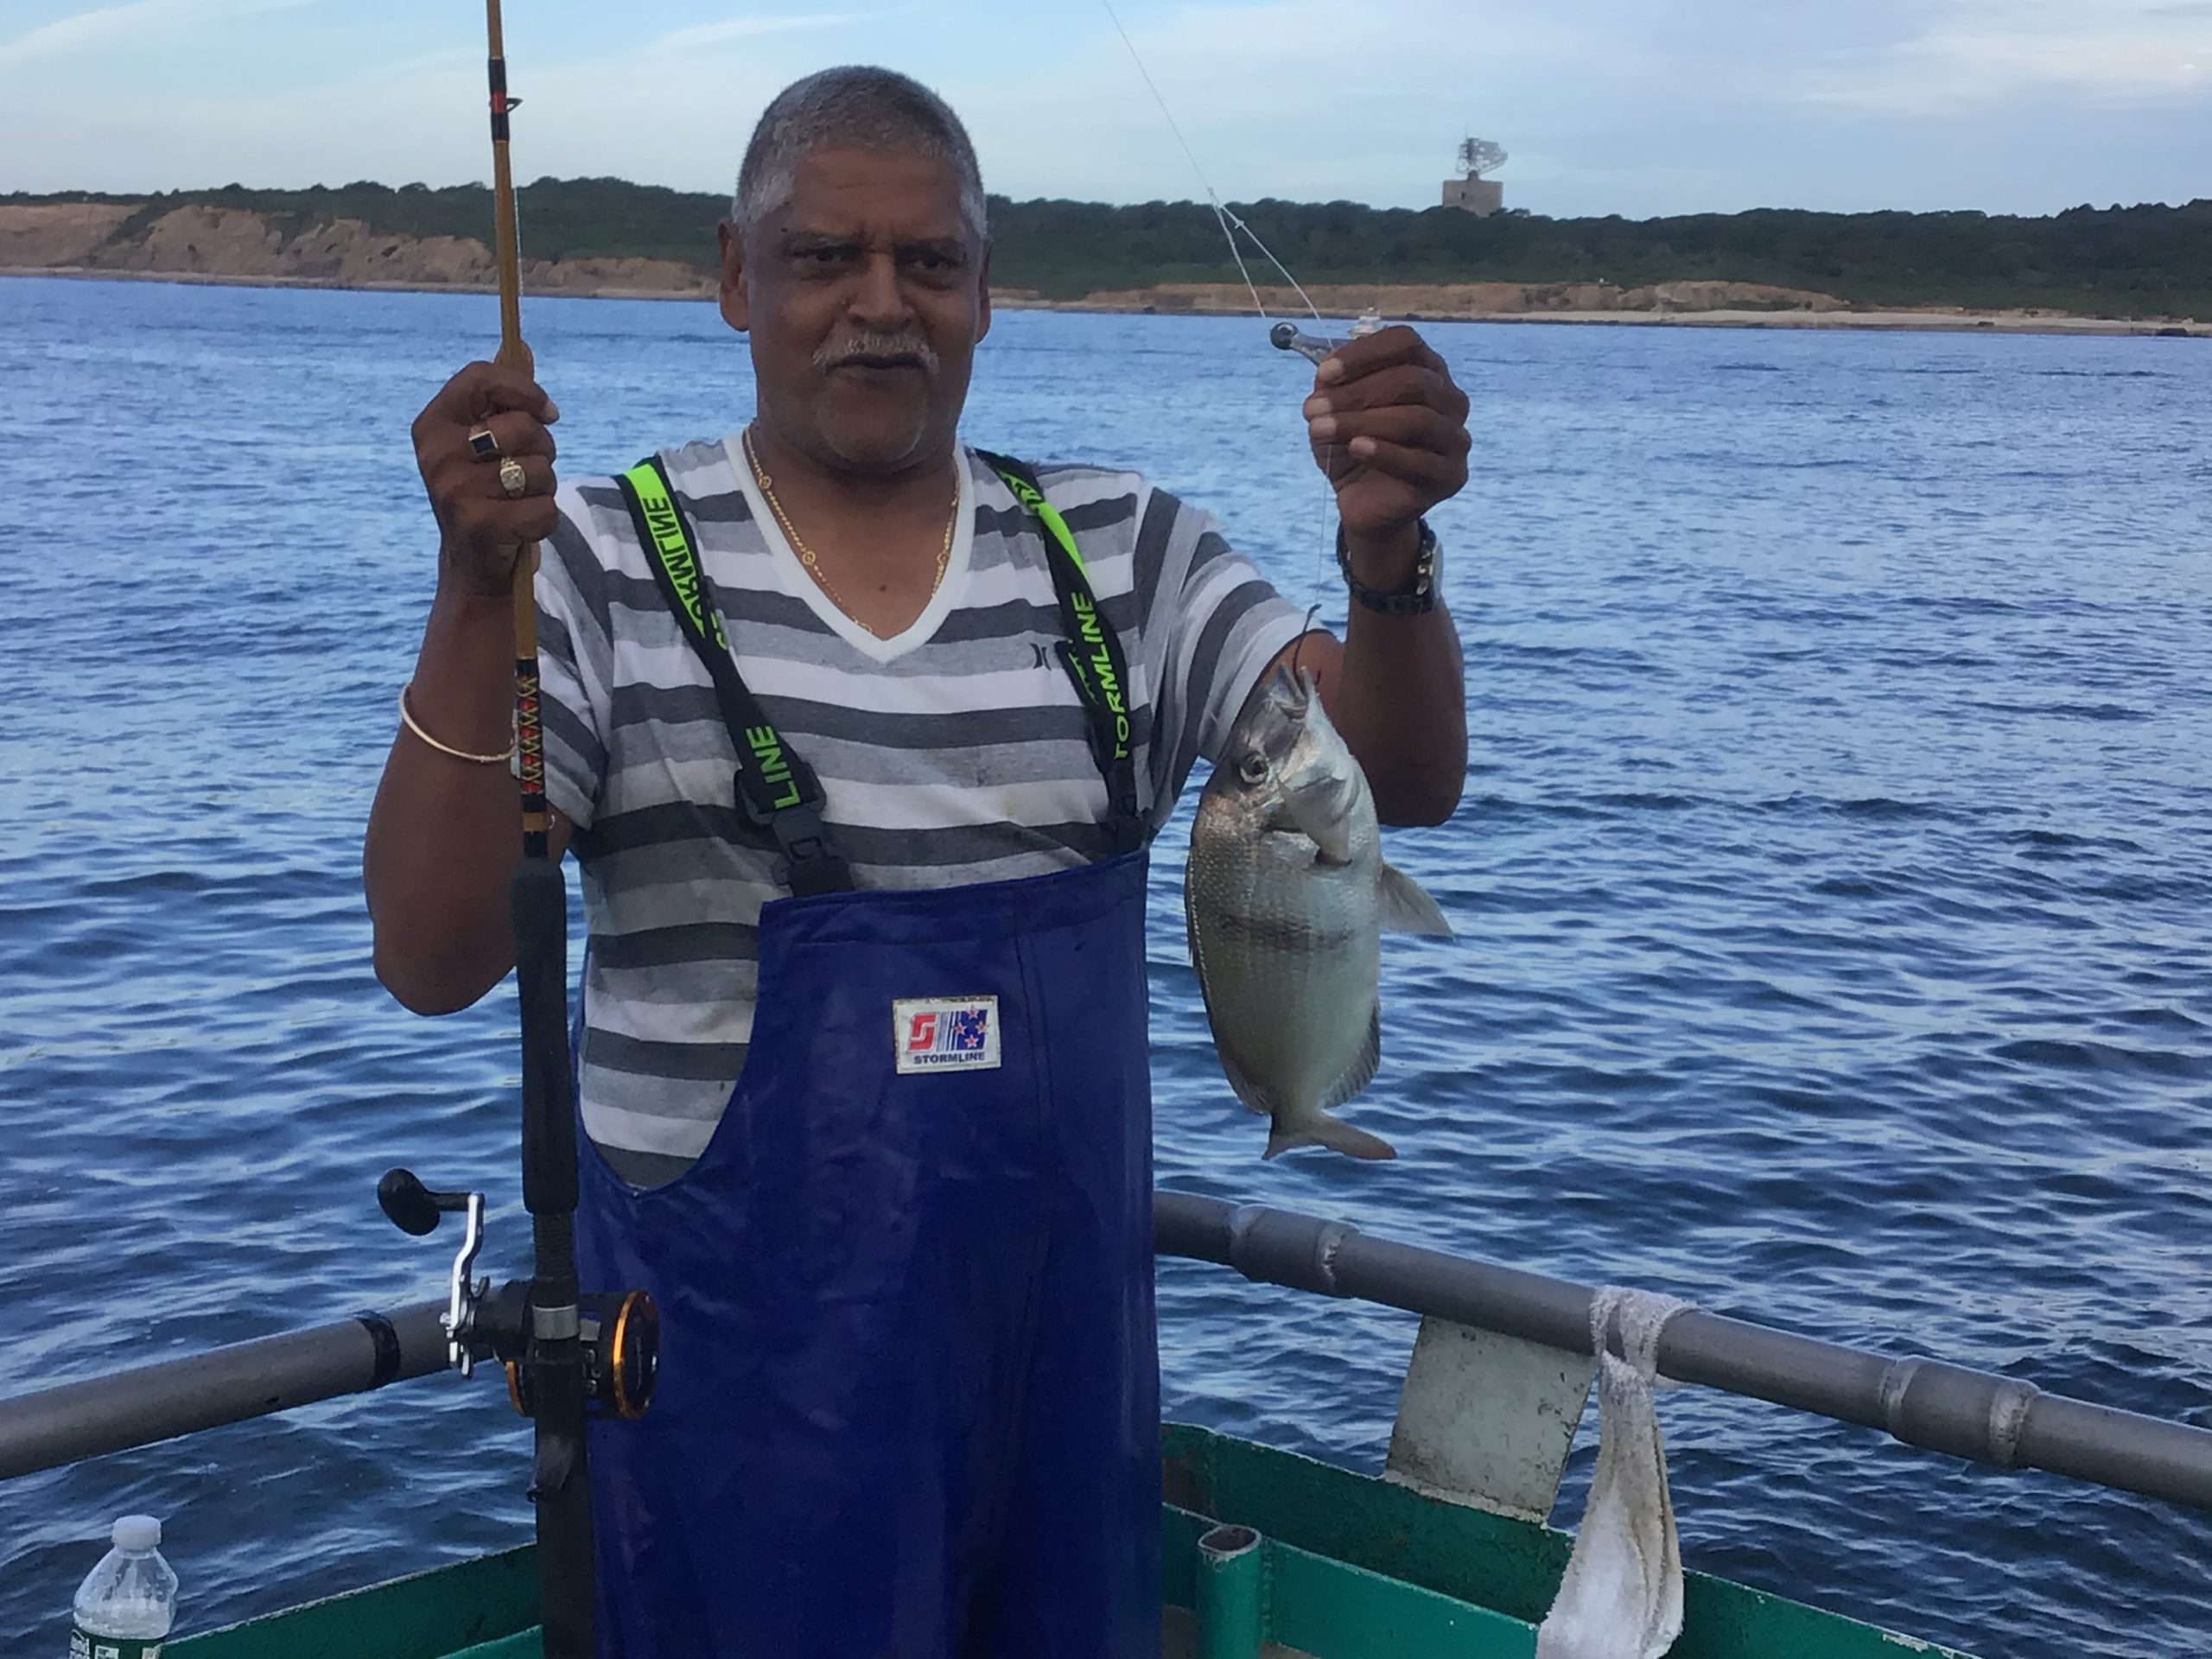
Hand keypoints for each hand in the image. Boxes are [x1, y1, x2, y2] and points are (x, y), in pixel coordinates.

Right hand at [412, 360, 560, 597]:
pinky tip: (522, 527)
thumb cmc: (485, 489)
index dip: (525, 391)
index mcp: (433, 423)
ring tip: (519, 500)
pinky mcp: (479, 525)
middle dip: (544, 451)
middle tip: (527, 470)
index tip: (549, 413)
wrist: (471, 561)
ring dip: (545, 488)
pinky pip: (545, 510)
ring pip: (541, 471)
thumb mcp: (484, 440)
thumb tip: (520, 345)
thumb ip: (502, 395)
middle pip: (524, 428)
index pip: (480, 377)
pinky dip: (546, 520)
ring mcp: (454, 490)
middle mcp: (436, 454)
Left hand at [1303, 326, 1470, 541]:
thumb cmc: (1356, 446)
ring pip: (1416, 419)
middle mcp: (1451, 400)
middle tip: (1312, 409)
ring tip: (1319, 430)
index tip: (1324, 374)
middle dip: (1356, 393)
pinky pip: (1420, 461)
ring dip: (1361, 422)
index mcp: (1429, 371)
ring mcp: (1456, 438)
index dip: (1365, 354)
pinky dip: (1384, 452)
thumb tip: (1327, 373)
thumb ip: (1335, 386)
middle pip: (1412, 380)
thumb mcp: (1336, 410)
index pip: (1407, 343)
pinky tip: (1355, 448)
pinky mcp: (1451, 477)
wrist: (1365, 501)